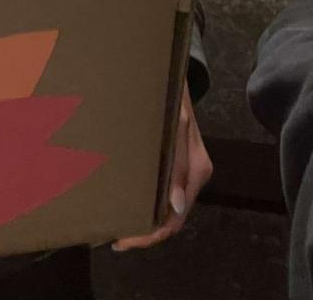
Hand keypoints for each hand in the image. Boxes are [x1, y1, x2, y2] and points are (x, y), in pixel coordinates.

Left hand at [111, 84, 211, 250]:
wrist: (169, 71)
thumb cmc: (171, 95)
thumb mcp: (175, 124)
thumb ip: (176, 164)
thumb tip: (176, 206)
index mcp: (197, 169)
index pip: (177, 217)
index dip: (151, 235)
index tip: (124, 242)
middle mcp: (194, 173)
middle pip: (172, 217)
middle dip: (145, 233)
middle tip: (115, 240)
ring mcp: (185, 168)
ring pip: (167, 207)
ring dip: (145, 219)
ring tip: (117, 226)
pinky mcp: (175, 160)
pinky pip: (162, 190)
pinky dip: (146, 202)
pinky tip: (127, 202)